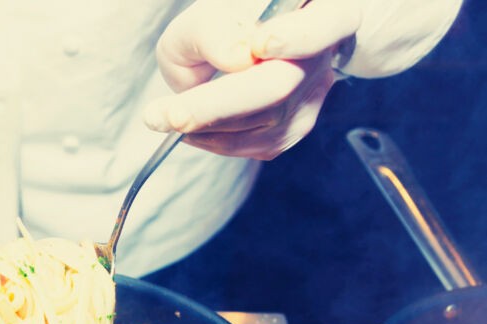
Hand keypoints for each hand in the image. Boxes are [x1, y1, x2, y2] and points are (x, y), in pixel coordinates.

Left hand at [143, 0, 360, 160]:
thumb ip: (214, 31)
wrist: (229, 51)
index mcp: (315, 12)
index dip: (299, 36)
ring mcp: (314, 95)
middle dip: (217, 105)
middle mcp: (324, 55)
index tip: (259, 44)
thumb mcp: (204, 20)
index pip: (327, 23)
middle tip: (167, 115)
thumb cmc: (219, 30)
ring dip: (205, 126)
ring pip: (265, 122)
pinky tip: (190, 126)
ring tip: (162, 116)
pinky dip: (215, 139)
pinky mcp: (296, 128)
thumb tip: (236, 58)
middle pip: (282, 83)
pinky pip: (258, 144)